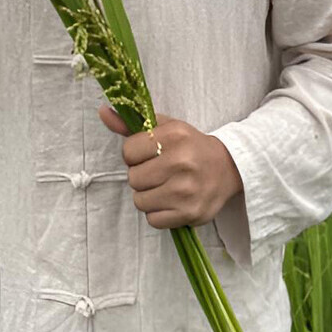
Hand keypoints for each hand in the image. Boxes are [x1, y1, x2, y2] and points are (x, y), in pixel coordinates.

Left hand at [98, 104, 243, 229]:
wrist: (229, 168)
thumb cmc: (190, 147)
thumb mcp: (165, 128)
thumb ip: (131, 124)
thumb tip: (102, 111)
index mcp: (174, 136)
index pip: (128, 152)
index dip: (134, 155)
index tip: (149, 155)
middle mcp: (181, 162)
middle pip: (133, 178)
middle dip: (141, 176)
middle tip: (158, 172)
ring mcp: (186, 190)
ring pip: (140, 201)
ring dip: (148, 196)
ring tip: (165, 186)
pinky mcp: (191, 213)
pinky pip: (153, 220)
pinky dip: (158, 213)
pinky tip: (171, 201)